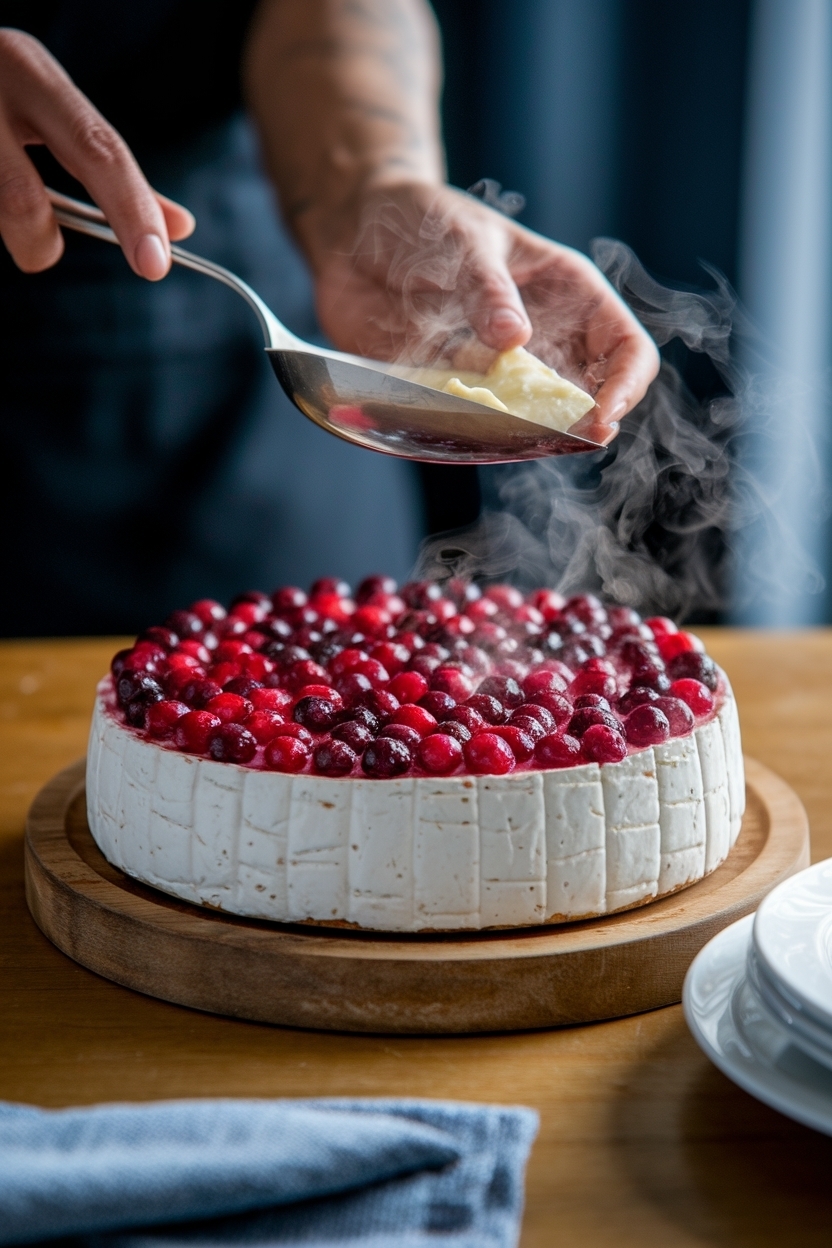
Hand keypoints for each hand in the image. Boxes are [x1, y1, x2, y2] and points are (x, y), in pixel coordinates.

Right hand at [0, 29, 193, 278]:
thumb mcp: (54, 109)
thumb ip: (111, 169)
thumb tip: (178, 229)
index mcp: (31, 73)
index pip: (96, 148)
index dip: (131, 209)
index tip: (156, 262)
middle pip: (22, 199)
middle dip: (42, 245)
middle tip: (49, 262)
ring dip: (14, 235)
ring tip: (21, 221)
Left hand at [312, 183, 659, 442]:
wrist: (355, 233)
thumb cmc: (425, 219)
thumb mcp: (463, 238)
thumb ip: (486, 287)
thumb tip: (514, 338)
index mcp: (570, 294)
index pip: (626, 348)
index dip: (625, 385)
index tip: (601, 415)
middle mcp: (545, 341)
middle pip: (589, 399)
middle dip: (581, 426)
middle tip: (561, 440)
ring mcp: (502, 373)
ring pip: (535, 424)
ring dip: (527, 439)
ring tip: (511, 440)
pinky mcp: (458, 392)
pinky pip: (478, 428)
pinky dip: (476, 438)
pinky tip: (464, 434)